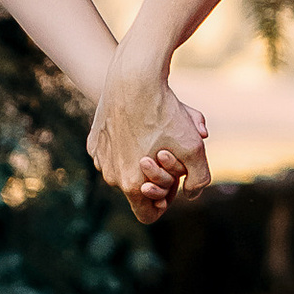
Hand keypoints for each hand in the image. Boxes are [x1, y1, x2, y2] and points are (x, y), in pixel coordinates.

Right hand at [89, 62, 209, 222]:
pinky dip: (126, 145)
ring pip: (125, 169)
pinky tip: (138, 125)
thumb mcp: (194, 147)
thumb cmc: (165, 113)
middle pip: (137, 189)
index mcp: (131, 184)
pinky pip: (113, 152)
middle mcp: (111, 176)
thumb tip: (192, 194)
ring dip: (141, 160)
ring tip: (156, 135)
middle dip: (155, 177)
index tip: (175, 185)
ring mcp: (100, 158)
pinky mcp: (94, 141)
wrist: (133, 78)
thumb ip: (199, 179)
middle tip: (168, 153)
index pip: (147, 215)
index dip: (165, 203)